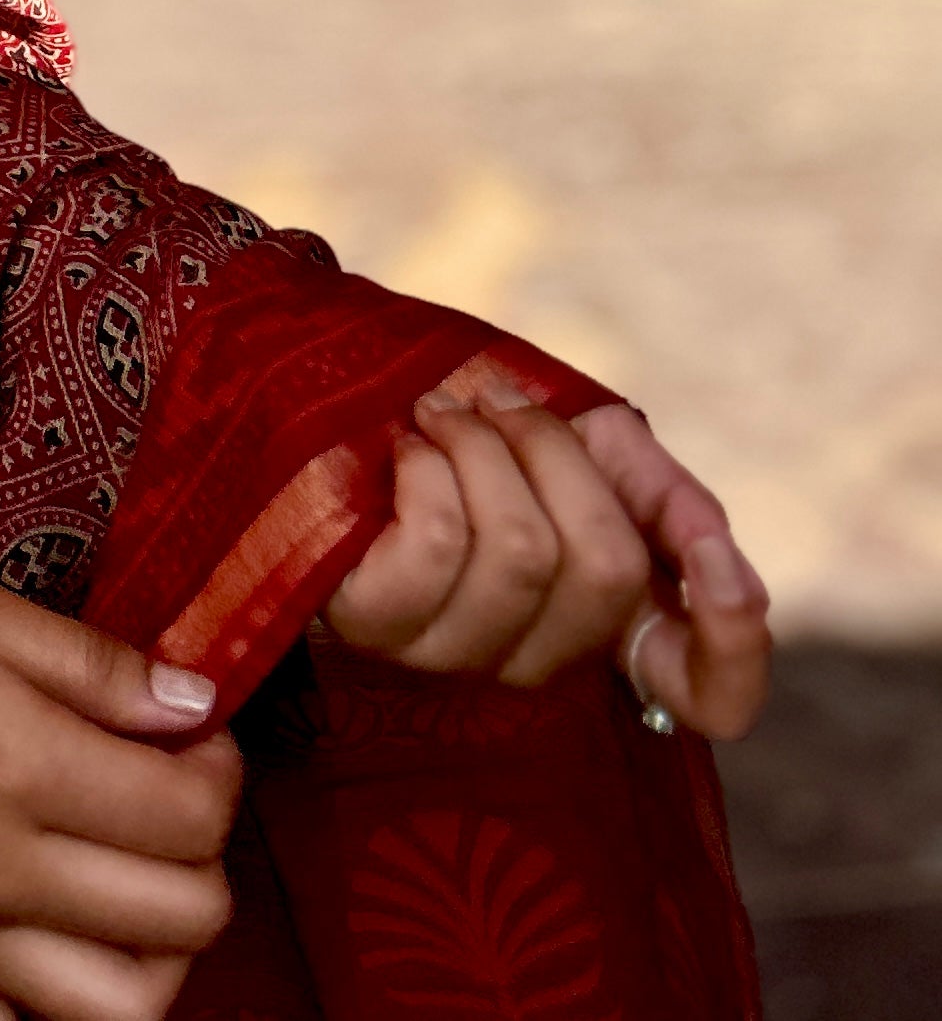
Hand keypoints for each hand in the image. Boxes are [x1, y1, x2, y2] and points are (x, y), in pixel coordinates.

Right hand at [0, 550, 239, 1020]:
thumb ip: (89, 663)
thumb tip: (194, 705)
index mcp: (19, 762)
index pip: (191, 816)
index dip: (218, 769)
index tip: (190, 729)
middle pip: (183, 917)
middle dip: (205, 854)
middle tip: (166, 792)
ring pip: (119, 1010)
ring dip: (157, 956)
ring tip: (129, 882)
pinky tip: (46, 953)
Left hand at [326, 379, 768, 737]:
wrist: (345, 384)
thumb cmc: (479, 424)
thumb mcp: (591, 442)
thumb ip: (663, 493)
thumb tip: (722, 560)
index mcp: (608, 623)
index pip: (713, 697)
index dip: (735, 644)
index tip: (716, 566)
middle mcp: (540, 660)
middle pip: (608, 568)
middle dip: (555, 451)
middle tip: (499, 408)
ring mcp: (455, 655)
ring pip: (522, 550)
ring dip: (480, 445)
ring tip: (440, 417)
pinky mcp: (375, 626)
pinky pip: (438, 542)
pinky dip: (427, 465)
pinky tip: (405, 447)